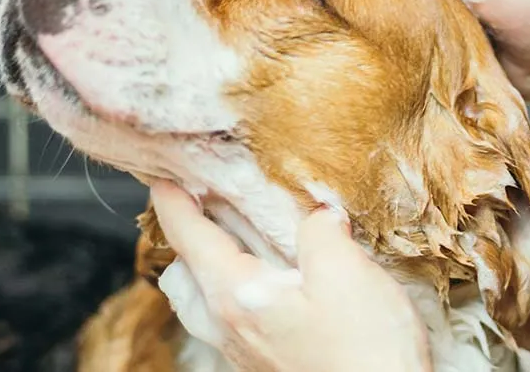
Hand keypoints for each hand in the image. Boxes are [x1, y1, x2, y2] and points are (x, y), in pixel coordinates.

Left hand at [151, 181, 432, 371]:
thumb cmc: (364, 351)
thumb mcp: (346, 272)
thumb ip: (321, 231)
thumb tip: (318, 215)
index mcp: (237, 296)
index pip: (189, 238)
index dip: (172, 202)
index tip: (164, 177)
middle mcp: (231, 328)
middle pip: (182, 278)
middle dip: (187, 239)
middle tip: (207, 207)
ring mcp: (248, 352)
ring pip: (203, 306)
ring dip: (209, 270)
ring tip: (239, 246)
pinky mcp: (270, 365)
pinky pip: (233, 324)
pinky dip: (237, 294)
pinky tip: (277, 286)